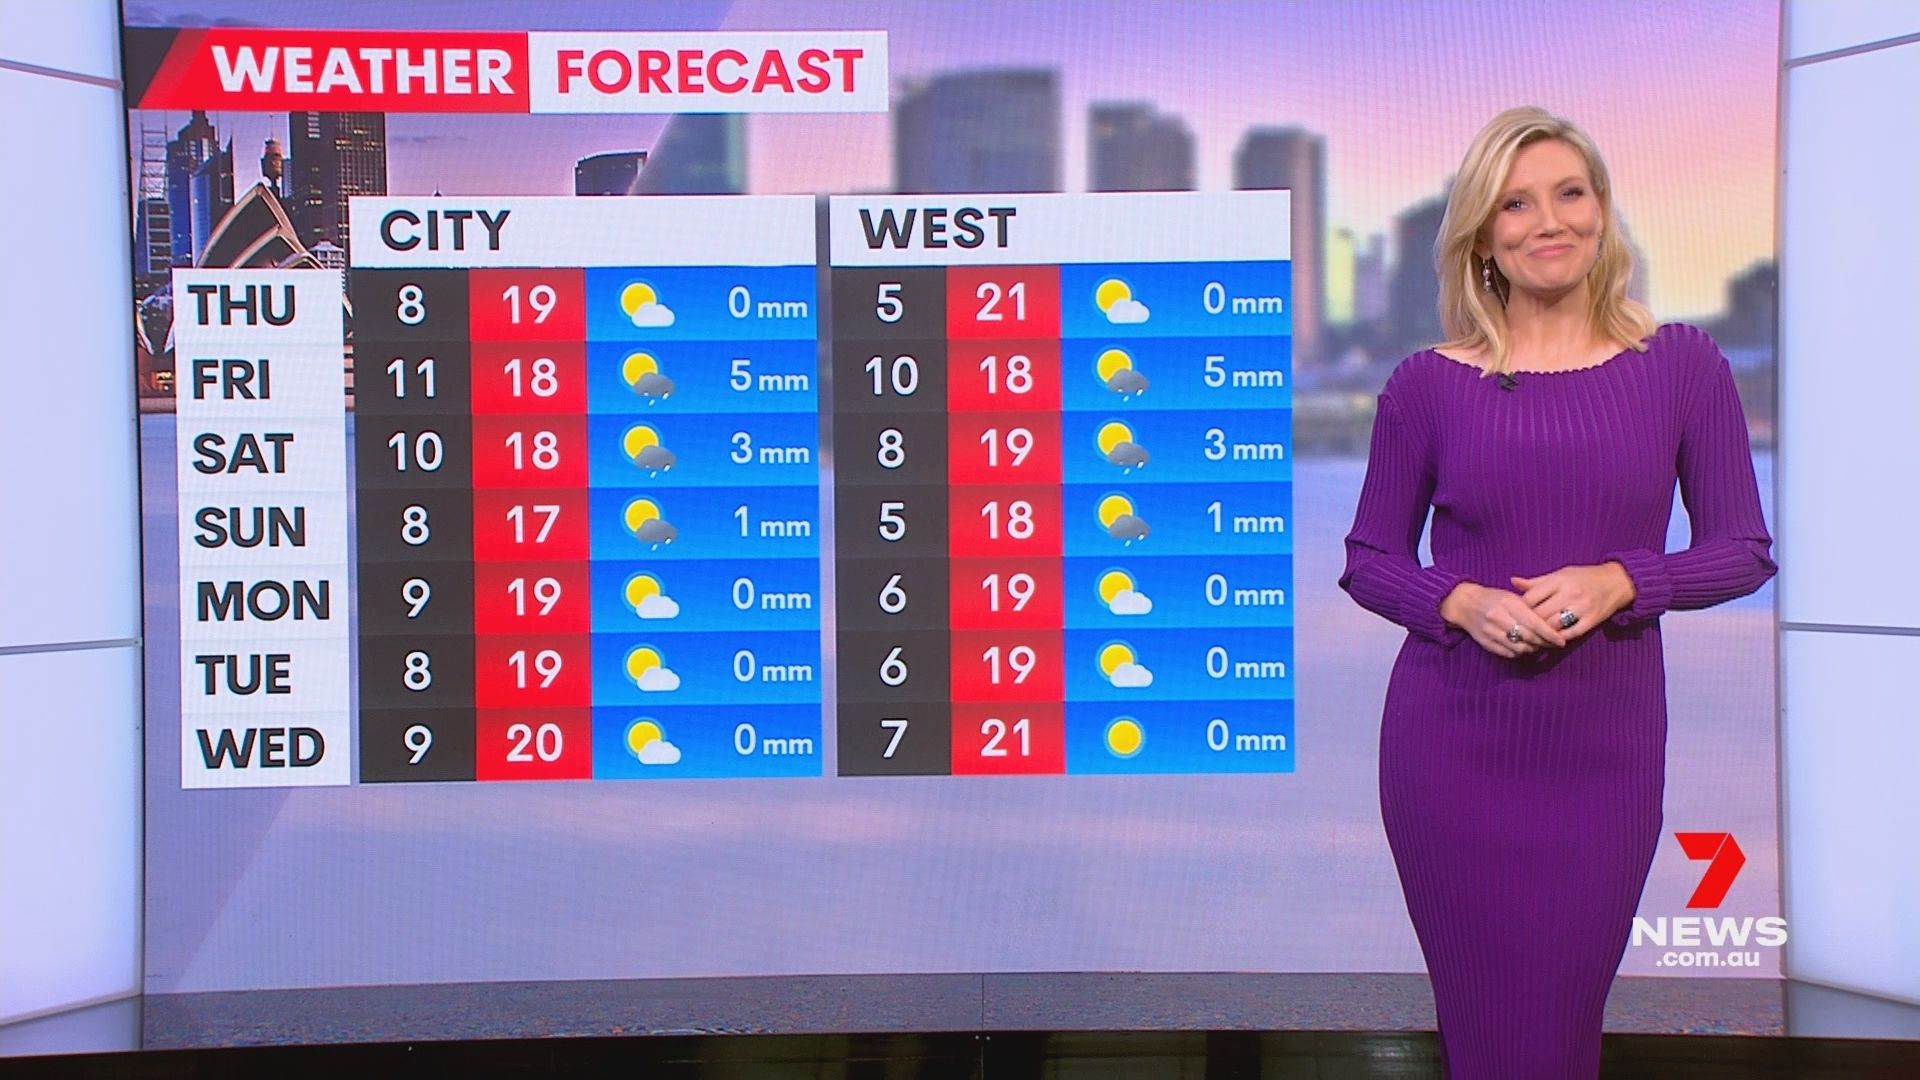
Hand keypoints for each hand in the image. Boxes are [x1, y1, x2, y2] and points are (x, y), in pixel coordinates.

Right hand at [1441, 582, 1568, 658]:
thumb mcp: (1511, 597)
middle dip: (1544, 643)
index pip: (1534, 622)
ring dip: (1532, 649)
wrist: (1465, 604)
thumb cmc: (1493, 598)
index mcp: (1508, 603)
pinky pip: (1508, 653)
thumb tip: (1551, 624)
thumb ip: (1529, 609)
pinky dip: (1520, 653)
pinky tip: (1524, 647)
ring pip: (1519, 647)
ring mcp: (1491, 631)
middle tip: (1554, 644)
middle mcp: (1499, 618)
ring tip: (1539, 645)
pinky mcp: (1486, 642)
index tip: (1561, 640)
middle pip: (1528, 637)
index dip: (1550, 633)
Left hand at [1509, 563, 1635, 644]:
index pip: (1531, 598)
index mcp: (1559, 580)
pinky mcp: (1592, 620)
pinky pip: (1571, 634)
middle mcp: (1570, 593)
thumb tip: (1512, 581)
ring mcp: (1582, 608)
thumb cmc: (1583, 577)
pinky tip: (1552, 638)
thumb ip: (1536, 582)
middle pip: (1540, 614)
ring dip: (1542, 632)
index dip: (1521, 608)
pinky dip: (1559, 638)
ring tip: (1536, 634)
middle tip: (1523, 628)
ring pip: (1553, 626)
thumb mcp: (1560, 574)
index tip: (1518, 612)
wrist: (1617, 582)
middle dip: (1529, 623)